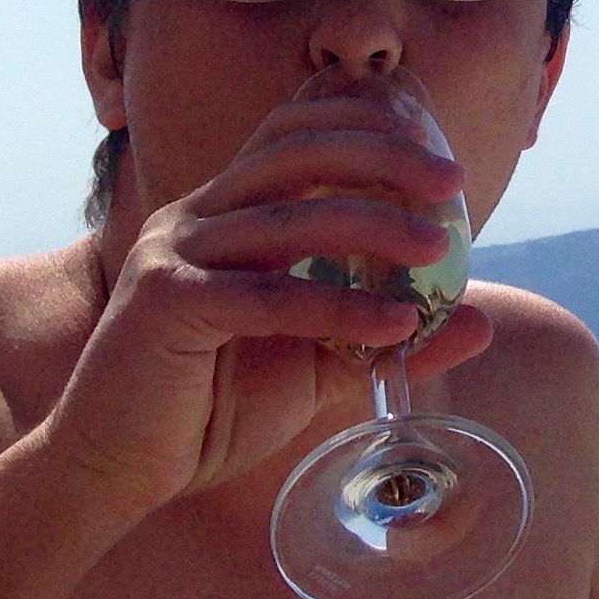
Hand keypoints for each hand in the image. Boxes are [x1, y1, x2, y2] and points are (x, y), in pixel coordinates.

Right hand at [42, 88, 493, 516]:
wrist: (118, 472)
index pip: (297, 132)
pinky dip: (340, 306)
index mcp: (227, 209)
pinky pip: (270, 296)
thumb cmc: (213, 410)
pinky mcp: (166, 302)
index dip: (368, 126)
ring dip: (375, 225)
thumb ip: (385, 335)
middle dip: (384, 156)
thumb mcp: (316, 366)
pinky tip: (395, 324)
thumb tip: (480, 322)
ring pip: (290, 216)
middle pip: (299, 151)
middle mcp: (198, 214)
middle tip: (453, 184)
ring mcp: (175, 251)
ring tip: (437, 248)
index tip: (440, 155)